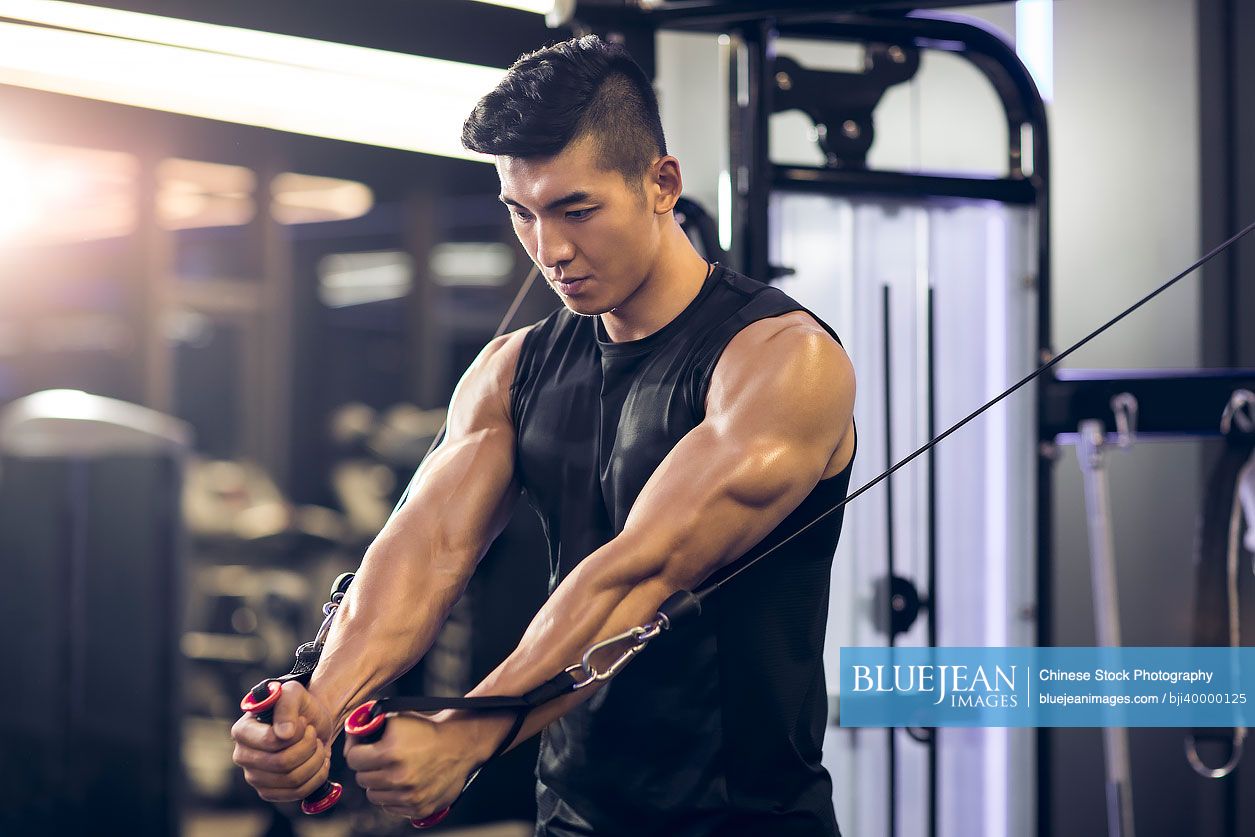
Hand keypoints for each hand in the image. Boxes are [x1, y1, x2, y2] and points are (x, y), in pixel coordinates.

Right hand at [231, 681, 335, 802]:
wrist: (312, 723)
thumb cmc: (299, 706)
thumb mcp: (294, 693)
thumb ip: (286, 706)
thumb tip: (283, 734)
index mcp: (243, 731)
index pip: (270, 742)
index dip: (296, 734)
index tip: (304, 722)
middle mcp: (243, 756)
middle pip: (282, 763)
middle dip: (308, 747)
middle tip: (313, 734)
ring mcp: (254, 777)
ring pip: (292, 779)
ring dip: (316, 760)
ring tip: (318, 745)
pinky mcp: (269, 792)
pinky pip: (297, 793)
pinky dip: (317, 776)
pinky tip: (320, 761)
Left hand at [344, 711, 500, 820]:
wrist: (460, 744)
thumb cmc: (427, 729)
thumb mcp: (397, 718)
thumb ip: (369, 723)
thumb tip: (351, 731)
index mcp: (390, 753)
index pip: (353, 759)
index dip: (356, 750)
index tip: (362, 748)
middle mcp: (399, 778)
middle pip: (362, 778)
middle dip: (367, 766)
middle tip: (380, 758)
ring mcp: (409, 796)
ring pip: (373, 795)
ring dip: (379, 783)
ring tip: (392, 770)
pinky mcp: (418, 809)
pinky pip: (390, 807)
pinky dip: (393, 796)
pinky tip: (404, 782)